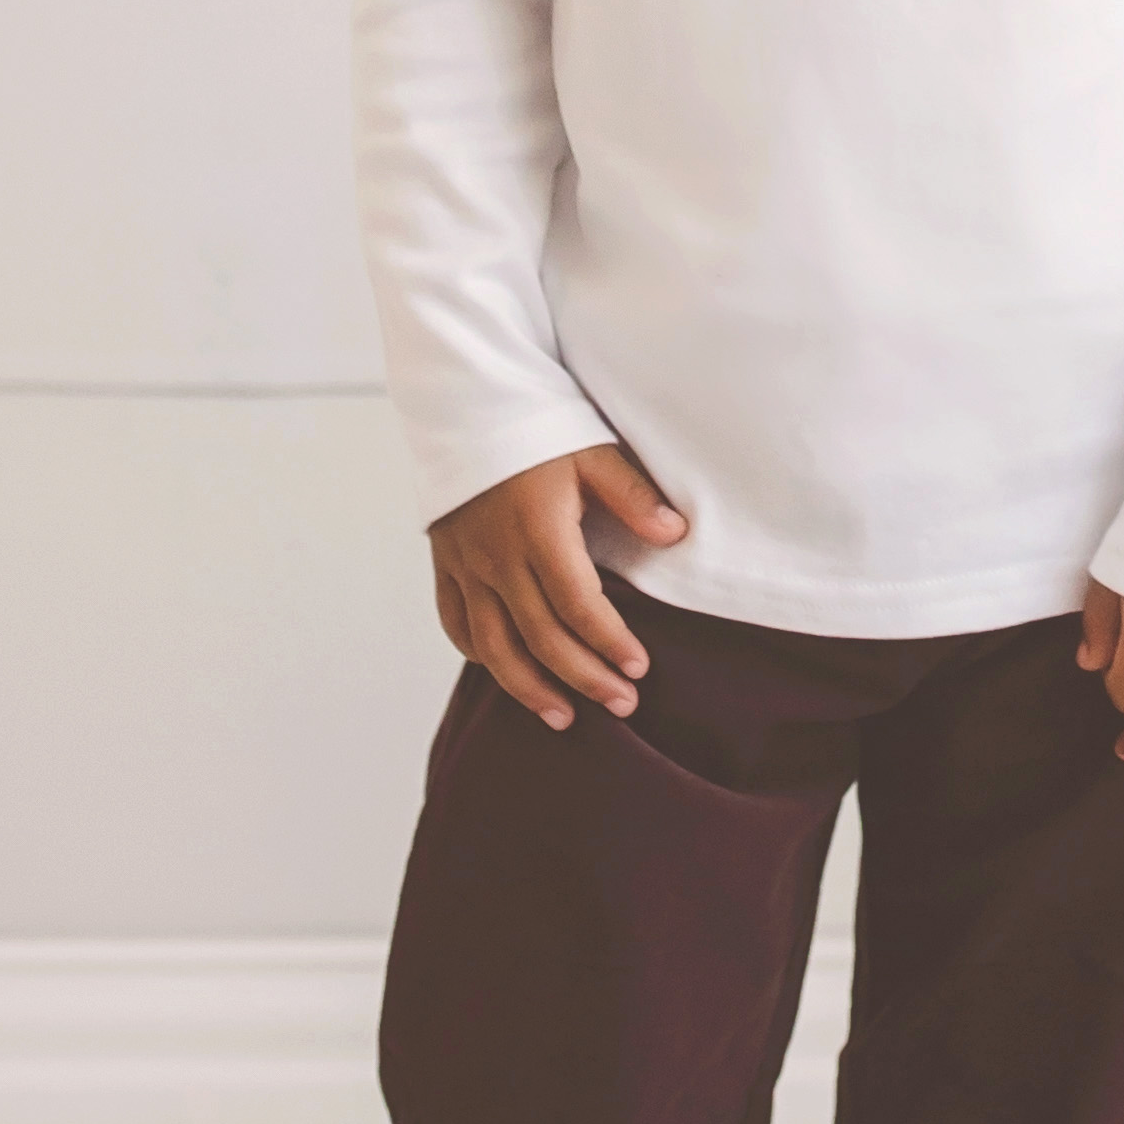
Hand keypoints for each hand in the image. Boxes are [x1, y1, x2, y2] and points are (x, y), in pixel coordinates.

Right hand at [431, 439, 689, 728]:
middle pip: (540, 636)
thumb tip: (676, 534)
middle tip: (622, 705)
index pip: (577, 605)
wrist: (464, 406)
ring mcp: (466, 564)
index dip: (609, 642)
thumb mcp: (593, 451)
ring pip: (492, 645)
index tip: (638, 668)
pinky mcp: (446, 563)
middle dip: (583, 678)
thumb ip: (634, 496)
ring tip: (563, 718)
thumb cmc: (537, 428)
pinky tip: (506, 674)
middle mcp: (497, 556)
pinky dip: (480, 655)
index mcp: (537, 530)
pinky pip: (456, 623)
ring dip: (527, 688)